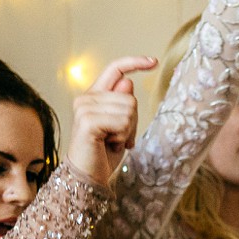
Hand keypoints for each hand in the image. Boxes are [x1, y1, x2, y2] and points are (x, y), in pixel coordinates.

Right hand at [67, 56, 158, 185]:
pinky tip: (109, 144)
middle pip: (130, 97)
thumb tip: (128, 81)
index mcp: (94, 96)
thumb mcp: (121, 126)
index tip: (154, 61)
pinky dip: (123, 137)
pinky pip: (122, 122)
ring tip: (112, 142)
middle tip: (119, 138)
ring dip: (127, 131)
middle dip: (133, 122)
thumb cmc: (104, 153)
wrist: (89, 176)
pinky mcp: (88, 121)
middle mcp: (86, 98)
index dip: (135, 63)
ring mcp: (85, 108)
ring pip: (129, 109)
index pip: (115, 69)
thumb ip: (124, 104)